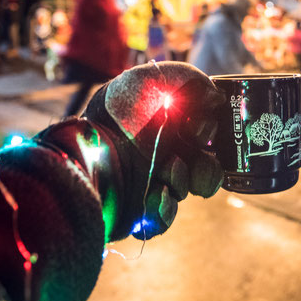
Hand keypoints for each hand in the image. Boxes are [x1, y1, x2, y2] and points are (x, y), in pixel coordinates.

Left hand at [85, 61, 225, 239]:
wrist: (83, 149)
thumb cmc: (116, 110)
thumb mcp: (152, 79)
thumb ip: (191, 80)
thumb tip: (216, 98)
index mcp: (168, 126)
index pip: (207, 138)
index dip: (213, 140)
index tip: (201, 133)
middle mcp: (160, 153)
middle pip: (204, 170)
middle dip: (206, 171)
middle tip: (193, 165)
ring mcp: (148, 182)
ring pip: (184, 193)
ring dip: (182, 183)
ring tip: (166, 174)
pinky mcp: (135, 210)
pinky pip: (162, 221)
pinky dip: (165, 211)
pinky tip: (157, 196)